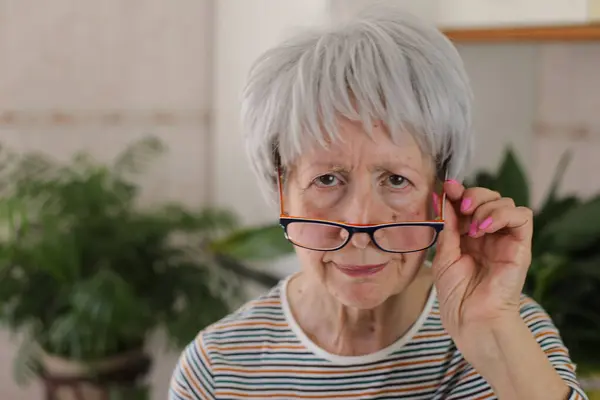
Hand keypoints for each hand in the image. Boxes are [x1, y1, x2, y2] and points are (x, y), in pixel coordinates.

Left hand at [431, 180, 533, 341]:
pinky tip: (485, 228)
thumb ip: (447, 225)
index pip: (469, 202)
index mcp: (468, 235)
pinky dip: (503, 214)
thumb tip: (443, 195)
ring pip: (506, 202)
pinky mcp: (521, 246)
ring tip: (472, 228)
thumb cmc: (456, 294)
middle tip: (461, 208)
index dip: (459, 191)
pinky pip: (522, 216)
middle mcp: (488, 234)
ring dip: (486, 206)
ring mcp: (505, 239)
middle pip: (489, 197)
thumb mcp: (445, 254)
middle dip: (473, 195)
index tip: (447, 186)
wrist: (471, 318)